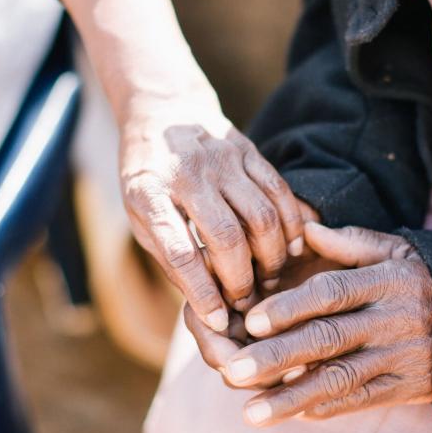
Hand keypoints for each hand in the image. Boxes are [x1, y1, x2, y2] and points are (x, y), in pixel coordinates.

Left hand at [120, 99, 306, 331]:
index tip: (217, 320)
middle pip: (226, 237)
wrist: (163, 112)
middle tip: (246, 302)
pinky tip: (292, 249)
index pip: (180, 253)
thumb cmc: (149, 176)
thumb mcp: (139, 216)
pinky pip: (280, 193)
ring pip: (261, 217)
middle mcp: (188, 174)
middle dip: (240, 279)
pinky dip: (291, 226)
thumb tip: (204, 305)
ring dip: (270, 257)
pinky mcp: (248, 150)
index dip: (202, 291)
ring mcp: (221, 159)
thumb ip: (169, 257)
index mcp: (150, 194)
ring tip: (268, 280)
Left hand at [223, 223, 431, 425]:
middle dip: (276, 358)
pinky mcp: (406, 388)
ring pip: (338, 380)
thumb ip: (350, 242)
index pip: (330, 294)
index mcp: (385, 281)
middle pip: (326, 340)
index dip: (288, 308)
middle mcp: (391, 321)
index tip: (248, 323)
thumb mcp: (396, 250)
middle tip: (232, 372)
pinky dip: (325, 409)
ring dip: (290, 398)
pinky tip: (290, 415)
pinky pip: (360, 401)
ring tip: (250, 414)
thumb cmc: (426, 279)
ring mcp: (399, 358)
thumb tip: (304, 228)